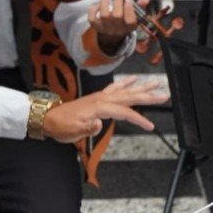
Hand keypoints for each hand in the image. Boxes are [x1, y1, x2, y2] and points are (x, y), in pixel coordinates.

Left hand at [42, 76, 163, 141]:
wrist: (49, 118)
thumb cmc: (62, 126)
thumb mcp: (73, 132)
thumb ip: (88, 128)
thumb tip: (99, 124)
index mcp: (98, 107)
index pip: (123, 112)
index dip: (137, 118)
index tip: (150, 126)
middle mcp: (102, 99)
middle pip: (129, 96)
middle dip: (147, 95)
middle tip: (164, 94)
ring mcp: (100, 96)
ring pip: (125, 90)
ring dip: (140, 87)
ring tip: (154, 83)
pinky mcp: (98, 97)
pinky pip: (115, 88)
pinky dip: (125, 83)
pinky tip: (133, 80)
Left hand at [89, 0, 146, 53]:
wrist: (113, 34)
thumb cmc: (125, 21)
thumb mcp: (135, 16)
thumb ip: (140, 6)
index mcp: (129, 27)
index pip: (130, 21)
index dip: (129, 10)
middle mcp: (117, 29)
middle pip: (116, 16)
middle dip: (118, 1)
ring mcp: (105, 28)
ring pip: (104, 15)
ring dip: (105, 1)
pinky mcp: (96, 26)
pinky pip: (91, 18)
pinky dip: (93, 9)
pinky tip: (98, 4)